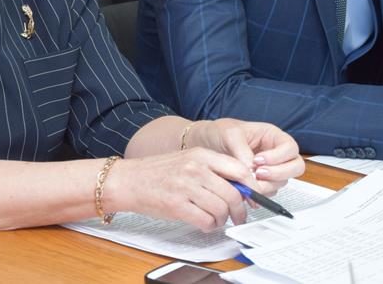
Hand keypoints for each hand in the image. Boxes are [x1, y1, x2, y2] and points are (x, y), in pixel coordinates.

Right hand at [104, 147, 257, 231]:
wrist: (129, 180)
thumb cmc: (158, 172)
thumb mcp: (188, 159)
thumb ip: (212, 168)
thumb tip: (240, 185)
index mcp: (201, 155)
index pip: (239, 169)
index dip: (251, 186)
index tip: (253, 196)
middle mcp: (196, 168)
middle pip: (233, 193)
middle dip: (240, 210)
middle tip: (239, 216)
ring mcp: (186, 187)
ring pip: (221, 209)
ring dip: (223, 220)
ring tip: (217, 220)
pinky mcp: (177, 206)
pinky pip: (205, 221)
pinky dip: (210, 226)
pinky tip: (205, 224)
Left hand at [188, 119, 303, 194]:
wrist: (202, 145)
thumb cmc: (218, 133)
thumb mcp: (230, 135)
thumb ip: (242, 152)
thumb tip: (251, 171)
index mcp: (271, 136)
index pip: (290, 148)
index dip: (279, 157)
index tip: (259, 161)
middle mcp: (274, 153)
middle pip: (295, 167)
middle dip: (278, 173)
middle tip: (258, 174)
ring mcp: (269, 169)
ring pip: (281, 182)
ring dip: (267, 185)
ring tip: (247, 183)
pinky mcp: (259, 182)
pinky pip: (268, 191)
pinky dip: (259, 194)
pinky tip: (245, 190)